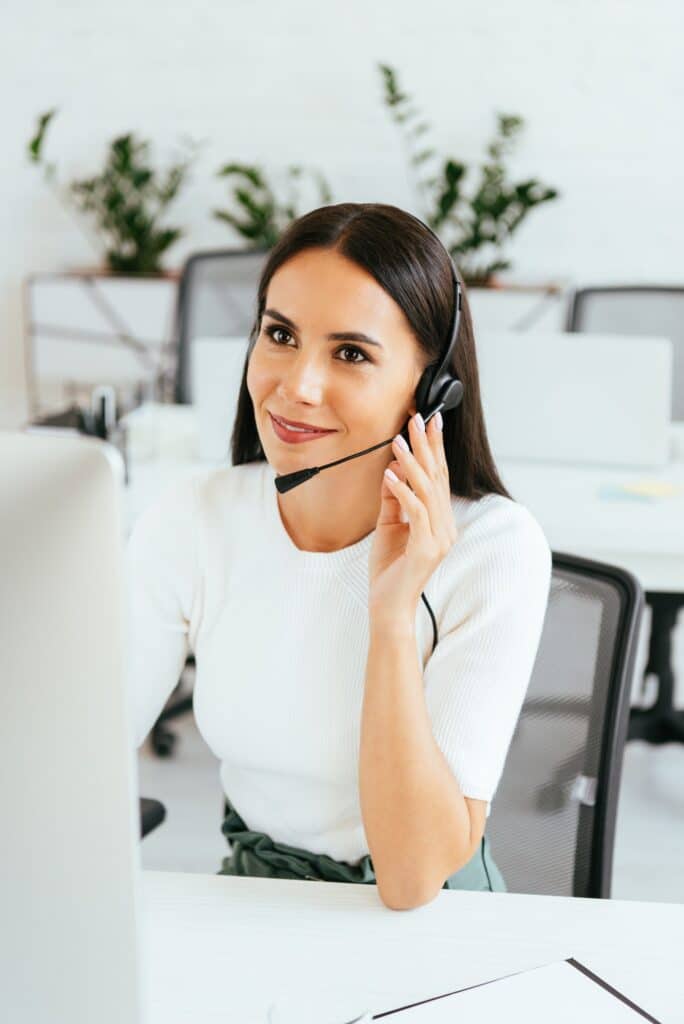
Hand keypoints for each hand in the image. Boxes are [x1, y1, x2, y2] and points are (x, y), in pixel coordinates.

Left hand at [368, 409, 457, 624]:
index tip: (427, 421)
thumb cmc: (388, 572)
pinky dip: (403, 491)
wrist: (388, 608)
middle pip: (438, 478)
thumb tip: (392, 470)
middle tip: (418, 418)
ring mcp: (439, 539)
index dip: (434, 448)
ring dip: (412, 464)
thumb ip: (393, 500)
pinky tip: (390, 474)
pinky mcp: (427, 549)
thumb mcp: (388, 527)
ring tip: (398, 441)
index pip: (439, 477)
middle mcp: (446, 527)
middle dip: (427, 446)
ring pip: (428, 491)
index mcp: (440, 521)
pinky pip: (416, 513)